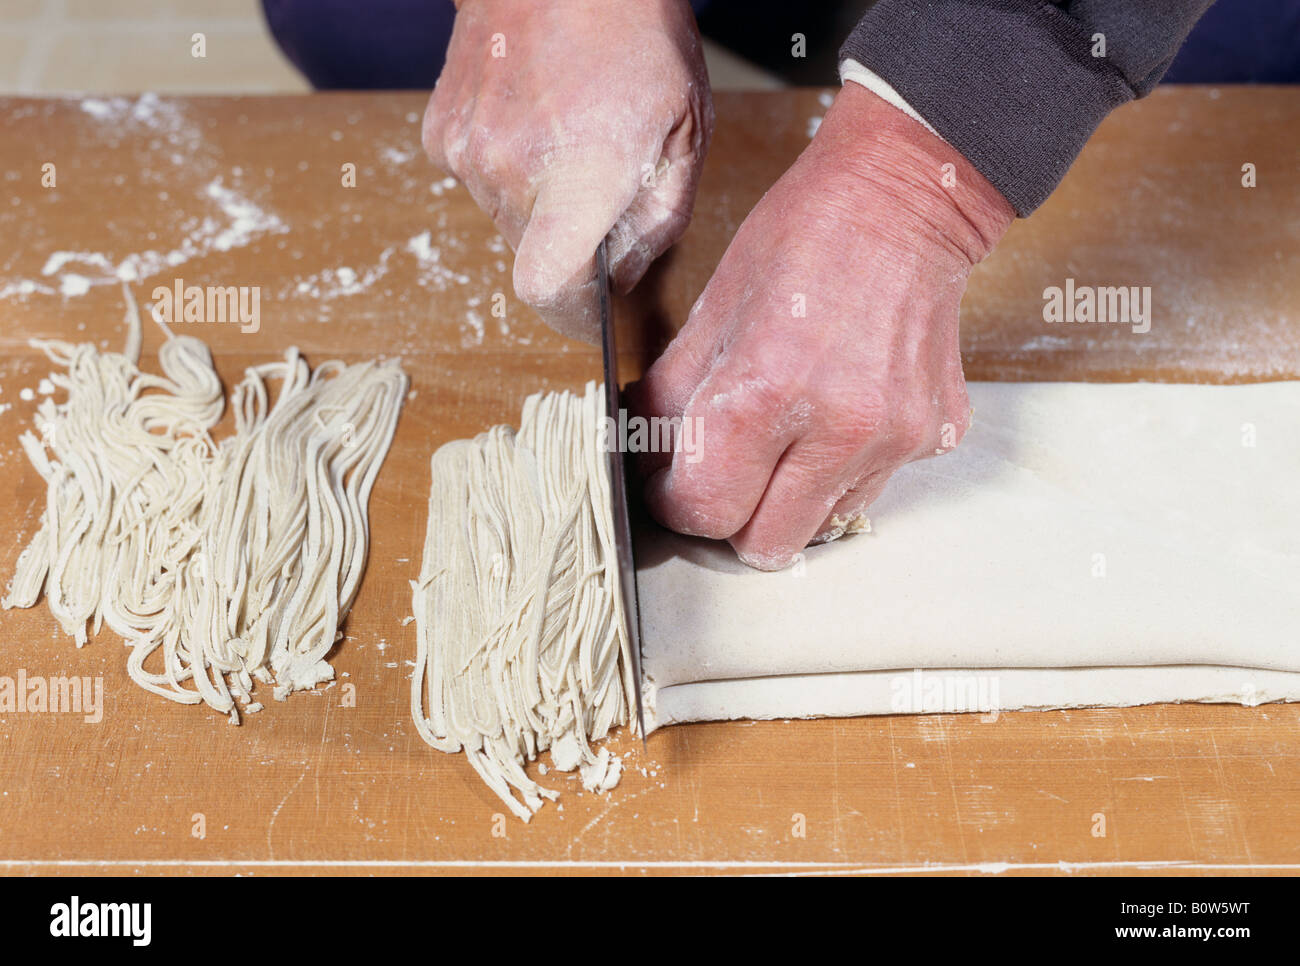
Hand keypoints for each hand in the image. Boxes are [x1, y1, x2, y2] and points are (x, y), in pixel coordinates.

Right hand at [422, 0, 712, 340]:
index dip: (571, 317)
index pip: (550, 288)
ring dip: (541, 204)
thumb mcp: (687, 134)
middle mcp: (511, 170)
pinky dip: (509, 171)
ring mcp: (467, 150)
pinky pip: (478, 182)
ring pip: (506, 220)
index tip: (591, 316)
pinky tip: (536, 122)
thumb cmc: (637, 35)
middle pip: (534, 258)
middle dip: (571, 248)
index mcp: (580, 175)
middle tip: (604, 193)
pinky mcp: (441, 132)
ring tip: (572, 139)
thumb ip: (658, 223)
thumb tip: (619, 277)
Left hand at [629, 83, 1013, 569]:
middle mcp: (840, 429)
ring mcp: (895, 438)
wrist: (905, 200)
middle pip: (766, 545)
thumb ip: (674, 397)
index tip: (673, 484)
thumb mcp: (713, 307)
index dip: (677, 503)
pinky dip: (843, 467)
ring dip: (792, 495)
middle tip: (727, 470)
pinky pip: (870, 486)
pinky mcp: (934, 436)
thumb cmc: (804, 237)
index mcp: (768, 391)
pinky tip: (839, 407)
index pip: (705, 510)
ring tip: (790, 429)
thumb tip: (649, 457)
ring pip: (821, 524)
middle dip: (736, 515)